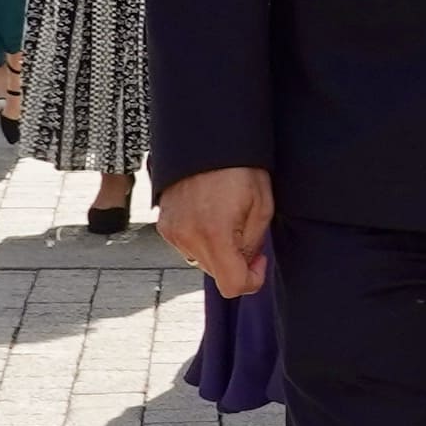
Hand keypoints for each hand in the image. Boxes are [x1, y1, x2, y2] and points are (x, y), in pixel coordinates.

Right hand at [160, 164, 272, 295]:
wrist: (206, 139)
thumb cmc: (239, 166)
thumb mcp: (262, 206)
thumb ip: (253, 244)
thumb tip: (245, 262)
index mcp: (214, 234)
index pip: (232, 286)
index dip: (252, 280)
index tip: (259, 261)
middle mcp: (187, 237)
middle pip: (216, 273)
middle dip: (235, 261)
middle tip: (246, 233)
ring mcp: (171, 231)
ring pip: (201, 260)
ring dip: (217, 251)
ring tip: (227, 219)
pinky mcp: (163, 224)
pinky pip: (186, 245)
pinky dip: (201, 239)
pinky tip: (210, 216)